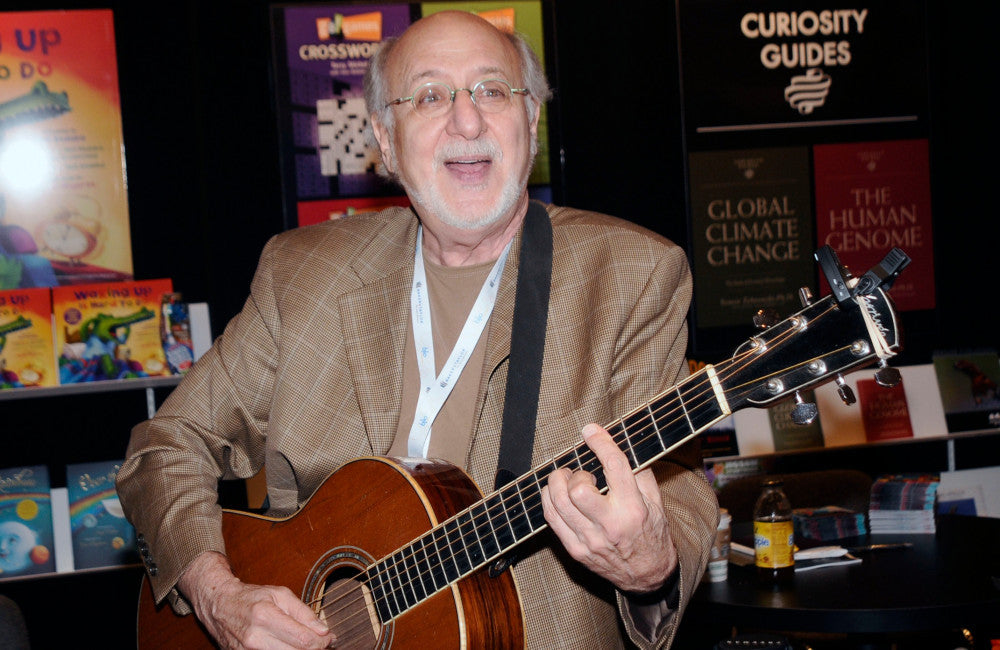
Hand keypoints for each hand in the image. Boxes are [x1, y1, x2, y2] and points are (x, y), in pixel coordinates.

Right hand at [179, 552, 334, 648]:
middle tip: (321, 641)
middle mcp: (255, 638)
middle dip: (314, 649)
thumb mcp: (280, 594)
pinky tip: (290, 647)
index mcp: (265, 616)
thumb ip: (304, 613)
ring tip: (305, 643)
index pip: (303, 640)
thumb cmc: (251, 597)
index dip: (321, 641)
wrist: (219, 605)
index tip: (328, 637)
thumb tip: (323, 630)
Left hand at [541, 423, 676, 592]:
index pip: (614, 466)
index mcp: (633, 508)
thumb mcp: (656, 501)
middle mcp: (610, 525)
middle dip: (575, 474)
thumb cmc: (652, 533)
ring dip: (557, 484)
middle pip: (577, 490)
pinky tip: (558, 495)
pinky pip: (551, 519)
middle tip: (583, 475)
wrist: (648, 575)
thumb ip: (638, 472)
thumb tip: (617, 444)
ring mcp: (590, 540)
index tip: (591, 431)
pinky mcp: (576, 550)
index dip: (600, 443)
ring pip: (557, 504)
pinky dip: (550, 500)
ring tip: (567, 481)